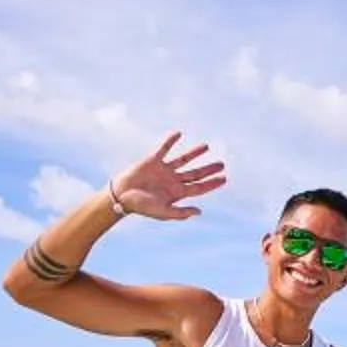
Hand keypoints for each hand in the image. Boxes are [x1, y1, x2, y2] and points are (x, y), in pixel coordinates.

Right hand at [108, 133, 225, 220]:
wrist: (122, 196)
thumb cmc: (141, 206)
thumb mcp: (162, 212)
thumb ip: (180, 213)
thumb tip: (199, 212)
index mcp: (176, 193)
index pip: (199, 187)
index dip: (212, 183)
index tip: (224, 178)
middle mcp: (173, 180)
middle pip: (195, 174)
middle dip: (208, 169)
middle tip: (222, 164)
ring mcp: (164, 170)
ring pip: (183, 160)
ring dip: (194, 153)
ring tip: (206, 146)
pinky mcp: (152, 161)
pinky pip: (164, 148)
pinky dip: (170, 141)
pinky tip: (179, 134)